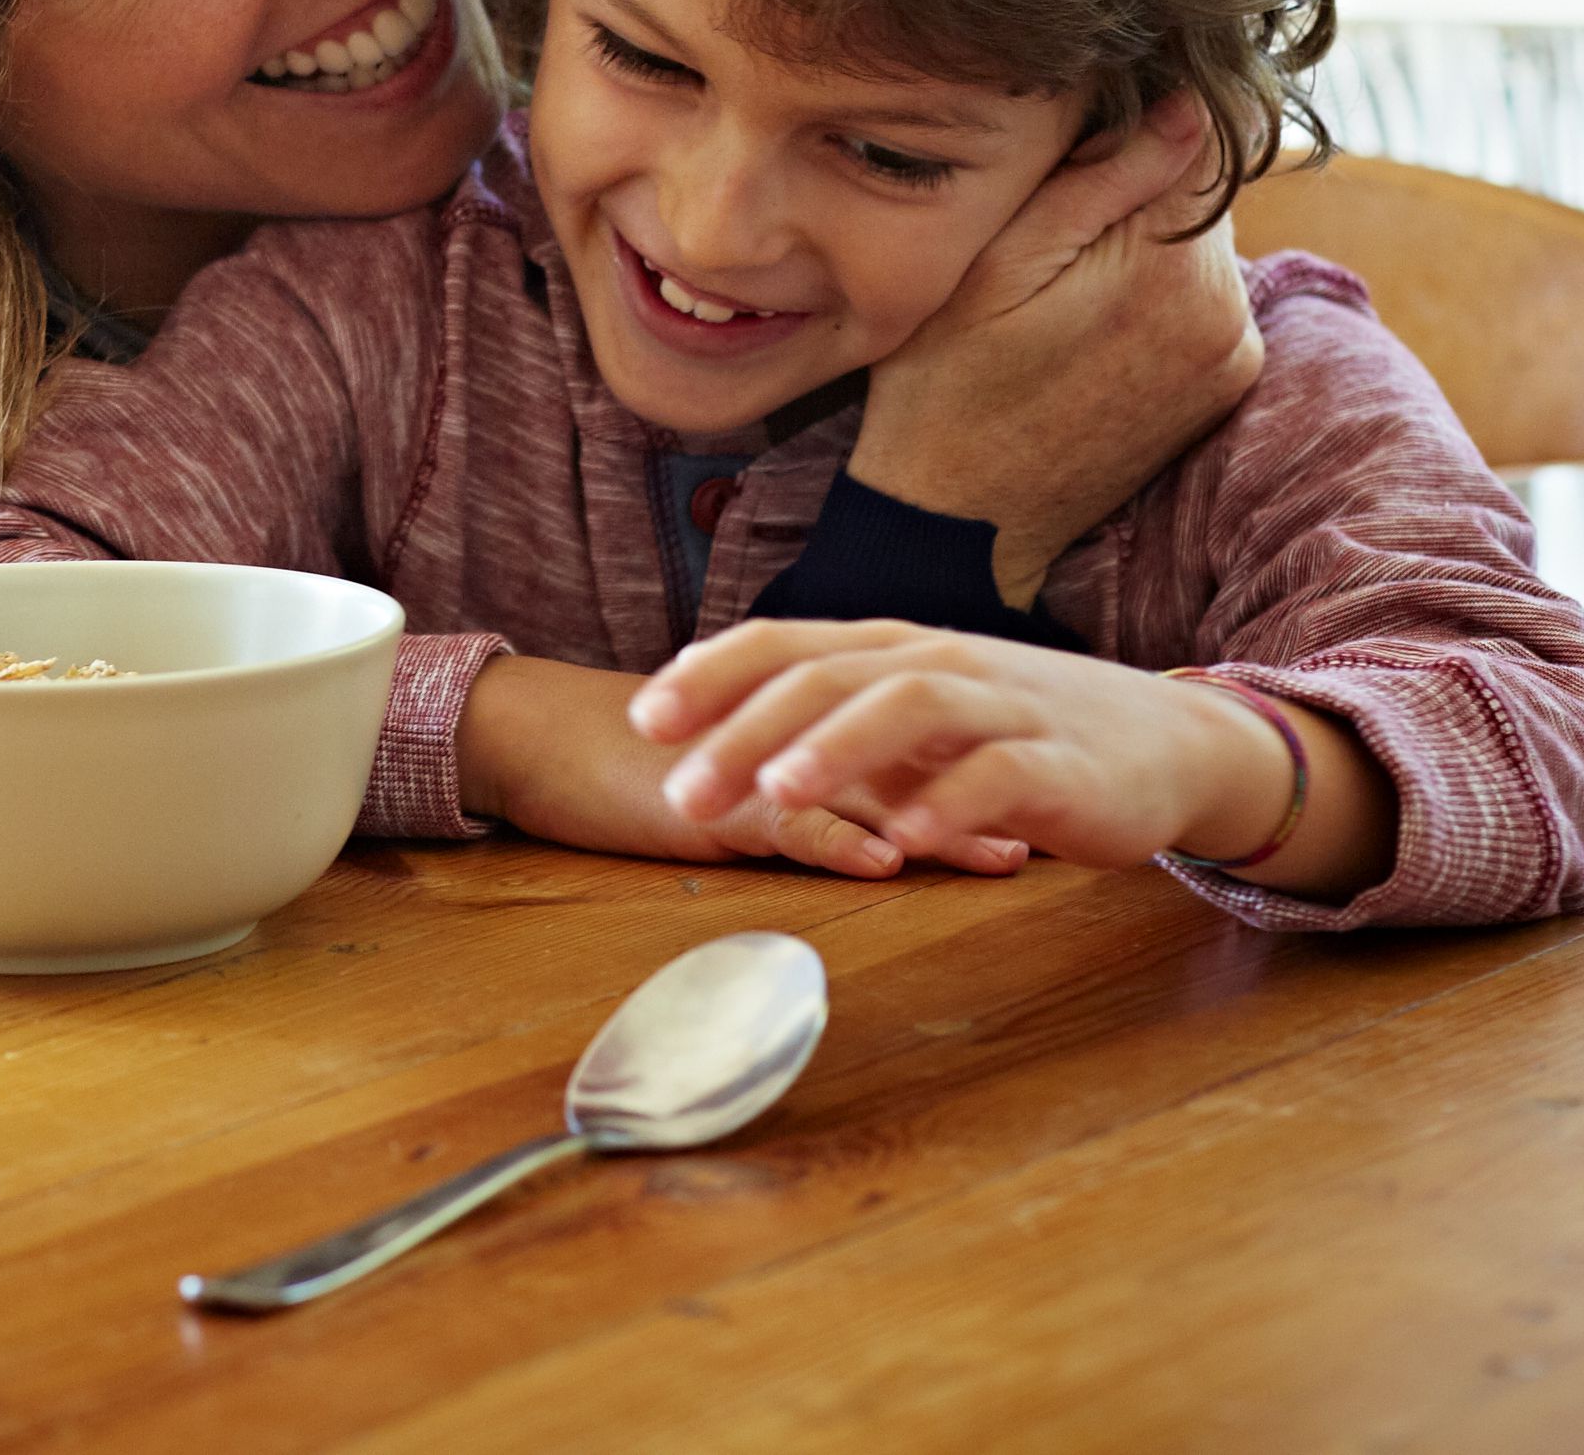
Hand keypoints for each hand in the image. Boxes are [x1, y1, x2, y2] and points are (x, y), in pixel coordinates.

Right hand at [452, 655, 1018, 878]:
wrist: (529, 734)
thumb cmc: (616, 756)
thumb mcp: (717, 768)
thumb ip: (780, 781)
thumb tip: (851, 811)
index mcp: (789, 722)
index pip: (898, 741)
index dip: (967, 765)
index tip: (1035, 791)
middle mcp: (782, 736)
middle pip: (904, 767)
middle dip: (980, 796)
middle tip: (1055, 824)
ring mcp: (750, 766)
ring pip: (860, 794)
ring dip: (934, 827)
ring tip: (1004, 854)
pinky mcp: (709, 802)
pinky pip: (781, 821)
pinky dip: (834, 840)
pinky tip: (883, 860)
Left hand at [629, 621, 1391, 898]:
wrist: (1169, 743)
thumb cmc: (1021, 735)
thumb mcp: (918, 721)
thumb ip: (838, 725)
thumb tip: (726, 745)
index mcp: (894, 651)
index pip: (786, 642)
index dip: (711, 675)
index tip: (642, 721)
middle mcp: (941, 664)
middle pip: (830, 676)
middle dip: (748, 727)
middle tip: (683, 786)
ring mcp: (1005, 709)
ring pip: (910, 705)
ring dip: (838, 745)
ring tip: (780, 792)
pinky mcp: (1063, 766)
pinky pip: (1003, 775)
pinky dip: (952, 801)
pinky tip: (910, 838)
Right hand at [850, 95, 1261, 607]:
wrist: (960, 517)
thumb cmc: (950, 381)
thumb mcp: (1000, 259)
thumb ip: (1104, 177)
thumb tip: (1192, 103)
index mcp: (1176, 271)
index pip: (1194, 141)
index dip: (1129, 129)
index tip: (1067, 155)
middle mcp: (1228, 316)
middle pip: (1197, 195)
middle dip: (1132, 191)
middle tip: (1041, 228)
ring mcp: (1232, 360)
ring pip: (1197, 246)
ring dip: (1141, 242)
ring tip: (1054, 282)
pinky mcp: (1221, 390)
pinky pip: (1198, 299)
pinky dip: (1152, 293)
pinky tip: (1083, 322)